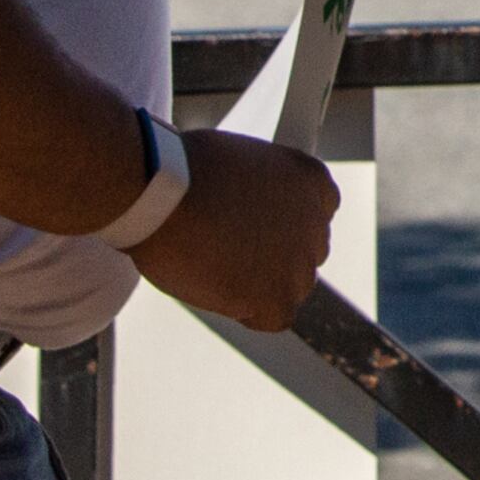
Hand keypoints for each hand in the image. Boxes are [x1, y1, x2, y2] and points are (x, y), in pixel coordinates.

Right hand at [128, 127, 338, 334]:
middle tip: (231, 255)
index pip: (318, 212)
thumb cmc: (182, 171)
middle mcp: (314, 218)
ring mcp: (299, 259)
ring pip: (291, 288)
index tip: (259, 232)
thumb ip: (260, 190)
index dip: (284, 227)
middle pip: (306, 254)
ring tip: (214, 269)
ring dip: (261, 286)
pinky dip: (250, 312)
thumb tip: (248, 211)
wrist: (161, 195)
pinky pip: (275, 317)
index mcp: (309, 178)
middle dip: (274, 258)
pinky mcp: (277, 295)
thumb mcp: (240, 162)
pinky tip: (220, 291)